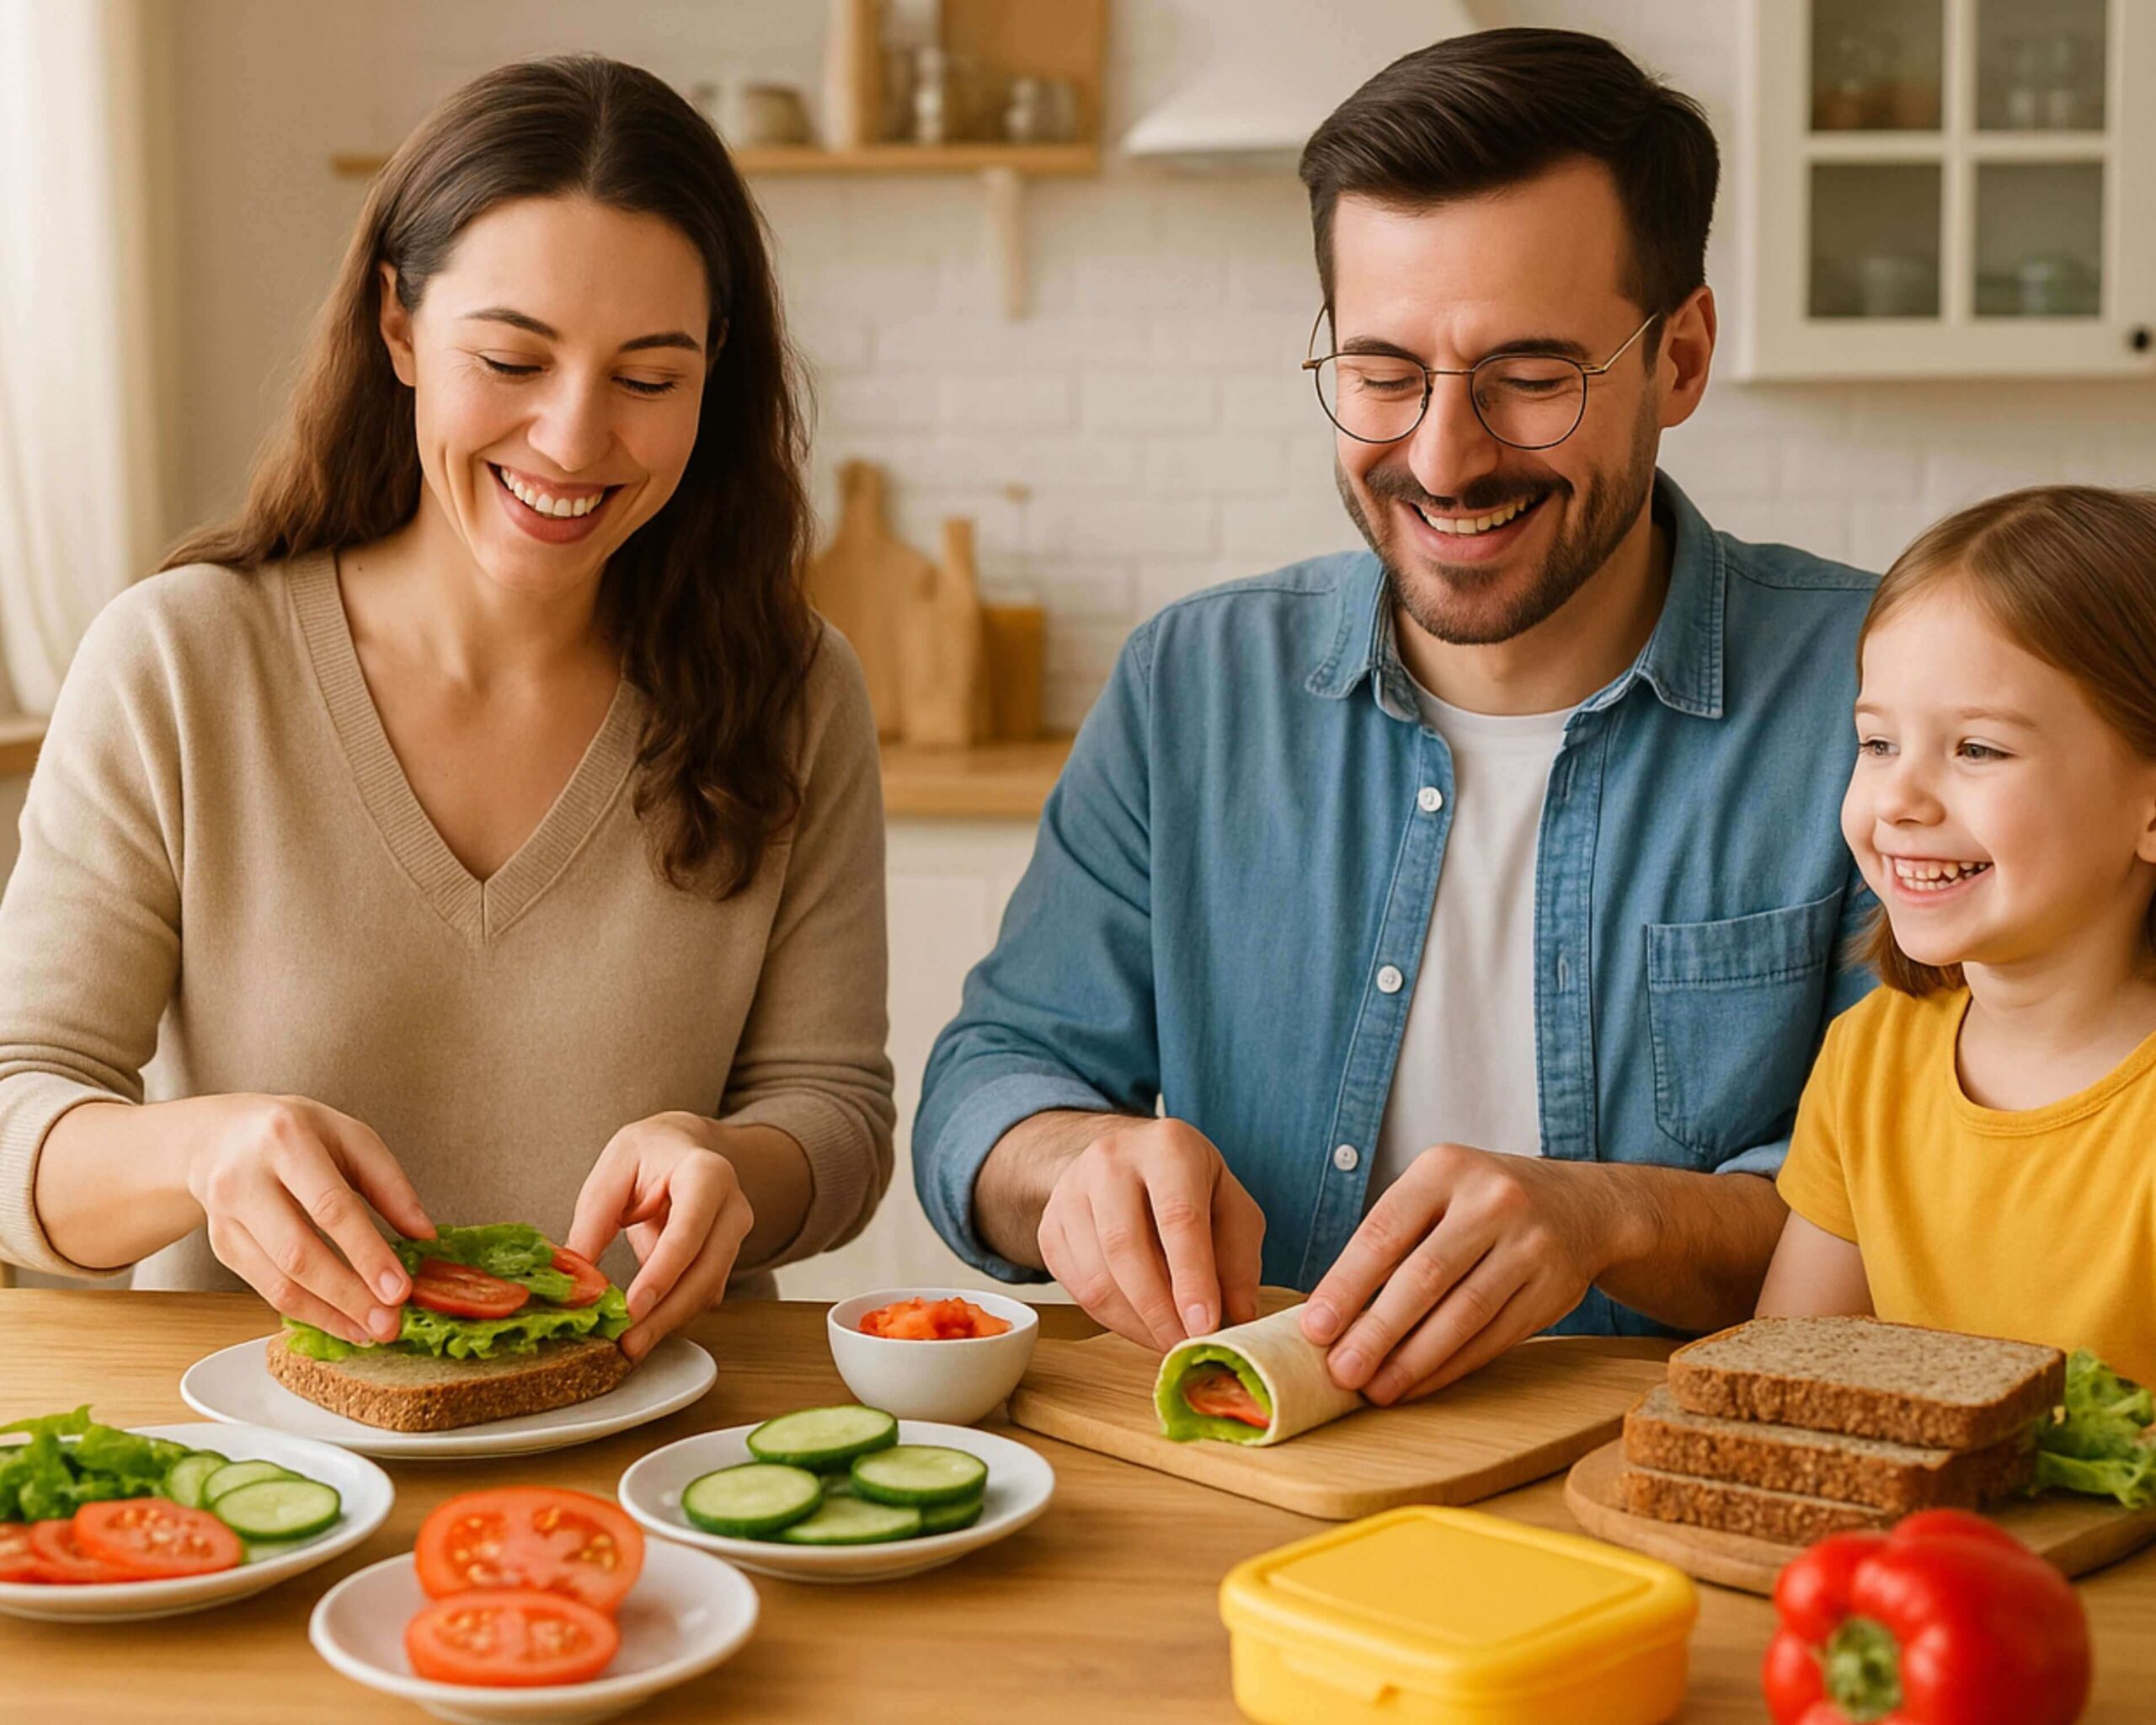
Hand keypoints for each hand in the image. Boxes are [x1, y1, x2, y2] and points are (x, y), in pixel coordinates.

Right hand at [185, 1094, 432, 1346]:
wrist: (220, 1135)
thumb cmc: (296, 1132)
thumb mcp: (350, 1137)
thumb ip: (389, 1184)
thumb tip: (425, 1234)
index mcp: (286, 1140)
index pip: (330, 1206)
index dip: (367, 1252)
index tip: (400, 1289)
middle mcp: (245, 1179)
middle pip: (298, 1252)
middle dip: (348, 1295)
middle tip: (388, 1324)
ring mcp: (226, 1215)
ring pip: (278, 1279)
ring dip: (328, 1313)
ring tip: (370, 1331)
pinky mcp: (221, 1244)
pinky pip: (264, 1288)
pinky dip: (306, 1311)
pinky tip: (340, 1321)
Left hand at [567, 1112, 755, 1362]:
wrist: (685, 1146)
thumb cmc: (650, 1153)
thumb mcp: (613, 1169)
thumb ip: (594, 1220)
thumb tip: (577, 1277)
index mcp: (707, 1173)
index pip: (689, 1229)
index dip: (663, 1272)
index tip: (633, 1307)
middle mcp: (732, 1207)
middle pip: (706, 1270)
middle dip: (667, 1313)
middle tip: (628, 1344)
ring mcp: (734, 1235)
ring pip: (708, 1289)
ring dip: (669, 1320)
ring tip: (630, 1344)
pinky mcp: (725, 1259)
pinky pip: (703, 1293)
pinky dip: (674, 1313)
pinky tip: (645, 1328)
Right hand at [1036, 1118, 1264, 1350]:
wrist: (1125, 1161)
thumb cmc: (1188, 1188)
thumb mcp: (1231, 1207)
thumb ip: (1239, 1259)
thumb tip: (1238, 1316)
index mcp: (1169, 1147)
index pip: (1179, 1218)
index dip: (1192, 1278)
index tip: (1205, 1327)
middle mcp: (1112, 1160)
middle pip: (1127, 1248)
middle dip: (1159, 1311)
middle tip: (1184, 1346)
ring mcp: (1071, 1192)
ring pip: (1097, 1275)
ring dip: (1136, 1322)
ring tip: (1168, 1339)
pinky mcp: (1050, 1226)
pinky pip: (1076, 1288)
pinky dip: (1112, 1319)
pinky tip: (1141, 1323)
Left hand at [1301, 1143, 1618, 1403]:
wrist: (1580, 1206)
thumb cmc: (1481, 1204)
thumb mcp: (1437, 1192)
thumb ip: (1391, 1240)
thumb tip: (1332, 1315)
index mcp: (1445, 1169)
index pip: (1383, 1233)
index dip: (1345, 1285)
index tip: (1315, 1329)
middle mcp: (1492, 1200)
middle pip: (1424, 1277)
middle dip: (1376, 1331)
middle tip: (1340, 1372)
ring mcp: (1529, 1244)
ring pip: (1462, 1314)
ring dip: (1413, 1360)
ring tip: (1376, 1390)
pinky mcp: (1553, 1288)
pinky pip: (1493, 1337)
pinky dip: (1450, 1366)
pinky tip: (1418, 1384)